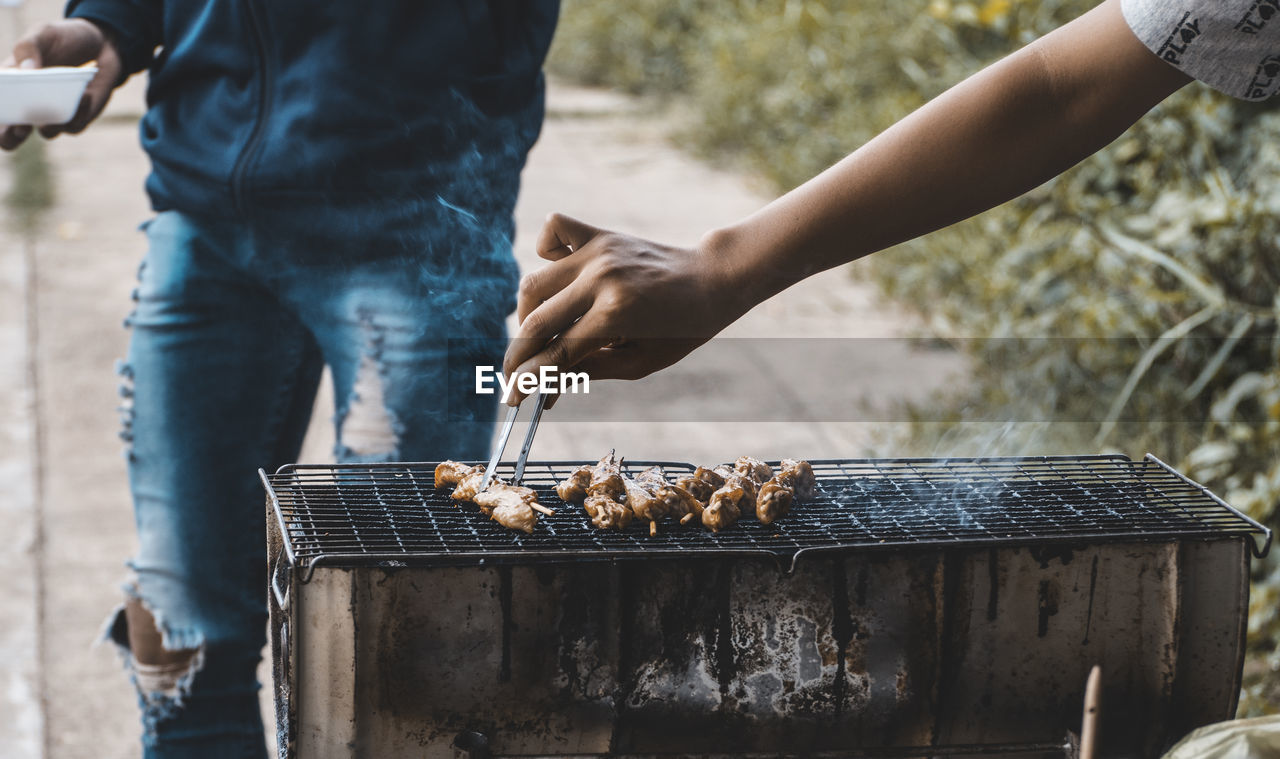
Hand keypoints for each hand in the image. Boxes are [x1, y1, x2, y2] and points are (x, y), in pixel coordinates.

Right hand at [1, 19, 123, 150]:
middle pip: (9, 136)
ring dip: (50, 123)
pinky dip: (79, 111)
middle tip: (19, 126)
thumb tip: (27, 70)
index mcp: (9, 85)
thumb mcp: (42, 34)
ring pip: (46, 133)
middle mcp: (27, 105)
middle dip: (9, 136)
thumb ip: (29, 47)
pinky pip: (75, 124)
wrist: (100, 44)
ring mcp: (52, 114)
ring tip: (54, 104)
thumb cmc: (62, 39)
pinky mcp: (77, 118)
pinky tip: (84, 94)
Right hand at [502, 213, 753, 405]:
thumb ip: (588, 370)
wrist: (713, 280)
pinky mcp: (599, 234)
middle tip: (513, 377)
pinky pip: (553, 230)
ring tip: (537, 338)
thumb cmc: (681, 330)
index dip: (528, 382)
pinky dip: (544, 252)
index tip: (511, 400)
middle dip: (517, 356)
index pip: (556, 352)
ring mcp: (598, 252)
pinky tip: (556, 276)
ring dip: (526, 316)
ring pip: (534, 283)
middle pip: (536, 321)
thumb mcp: (640, 363)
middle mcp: (601, 278)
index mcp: (616, 314)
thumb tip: (541, 385)